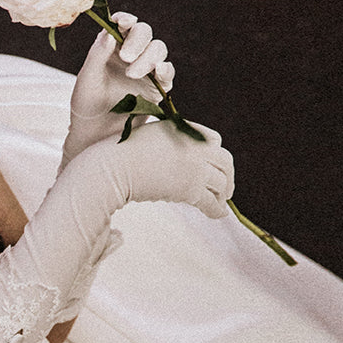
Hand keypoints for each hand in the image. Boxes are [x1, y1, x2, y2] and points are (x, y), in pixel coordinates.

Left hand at [62, 14, 174, 167]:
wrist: (95, 135)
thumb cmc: (86, 104)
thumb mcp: (87, 79)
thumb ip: (98, 55)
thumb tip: (109, 32)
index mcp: (111, 47)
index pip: (122, 25)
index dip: (125, 19)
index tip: (123, 22)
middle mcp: (130, 54)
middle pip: (144, 33)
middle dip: (138, 40)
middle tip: (126, 58)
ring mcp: (145, 70)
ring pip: (158, 49)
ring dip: (148, 57)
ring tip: (132, 74)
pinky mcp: (157, 88)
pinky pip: (167, 73)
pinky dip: (165, 70)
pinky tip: (158, 73)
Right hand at [90, 120, 233, 218]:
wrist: (114, 168)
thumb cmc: (123, 152)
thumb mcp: (153, 134)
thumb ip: (171, 139)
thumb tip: (177, 155)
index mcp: (187, 129)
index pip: (214, 139)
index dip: (215, 154)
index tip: (213, 165)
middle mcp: (196, 146)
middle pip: (225, 161)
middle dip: (228, 175)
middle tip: (226, 188)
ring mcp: (196, 167)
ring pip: (221, 183)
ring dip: (222, 194)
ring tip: (220, 203)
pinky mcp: (190, 189)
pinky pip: (211, 201)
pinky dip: (217, 209)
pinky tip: (218, 214)